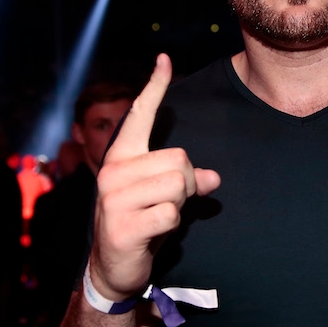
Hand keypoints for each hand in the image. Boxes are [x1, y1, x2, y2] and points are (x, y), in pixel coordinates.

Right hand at [88, 54, 220, 300]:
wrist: (114, 267)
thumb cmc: (141, 222)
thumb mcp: (164, 196)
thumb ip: (186, 179)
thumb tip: (214, 178)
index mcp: (122, 157)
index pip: (139, 116)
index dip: (154, 87)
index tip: (164, 59)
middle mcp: (113, 171)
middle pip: (179, 159)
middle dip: (186, 182)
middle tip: (168, 202)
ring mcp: (113, 198)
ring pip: (177, 184)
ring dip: (179, 204)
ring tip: (158, 216)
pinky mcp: (121, 225)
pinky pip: (171, 213)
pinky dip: (171, 225)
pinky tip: (152, 233)